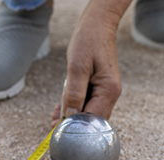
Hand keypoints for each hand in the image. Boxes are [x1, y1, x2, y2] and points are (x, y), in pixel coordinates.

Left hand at [50, 0, 131, 126]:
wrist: (97, 25)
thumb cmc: (88, 41)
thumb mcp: (77, 66)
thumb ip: (74, 92)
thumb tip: (70, 115)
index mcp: (109, 90)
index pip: (93, 118)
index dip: (76, 126)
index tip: (58, 129)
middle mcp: (111, 94)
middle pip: (92, 119)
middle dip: (73, 124)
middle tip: (53, 125)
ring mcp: (106, 92)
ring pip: (89, 112)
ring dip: (72, 116)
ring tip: (54, 117)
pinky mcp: (100, 88)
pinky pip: (87, 103)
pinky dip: (75, 107)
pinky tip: (62, 107)